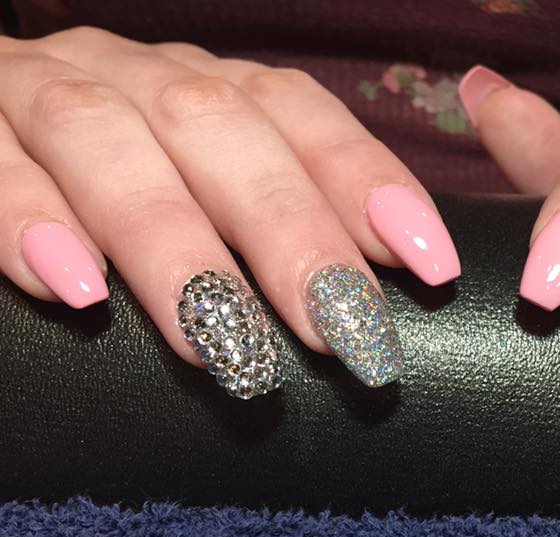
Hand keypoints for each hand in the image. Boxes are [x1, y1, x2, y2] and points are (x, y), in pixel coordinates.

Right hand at [0, 27, 460, 397]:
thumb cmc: (114, 189)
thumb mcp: (207, 192)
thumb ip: (274, 222)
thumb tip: (376, 296)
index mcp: (205, 90)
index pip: (299, 114)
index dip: (366, 180)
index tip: (428, 265)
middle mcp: (134, 78)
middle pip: (218, 129)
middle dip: (286, 230)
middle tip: (340, 329)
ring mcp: (37, 92)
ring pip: (106, 139)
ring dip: (173, 244)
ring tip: (225, 345)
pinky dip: (26, 219)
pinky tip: (74, 289)